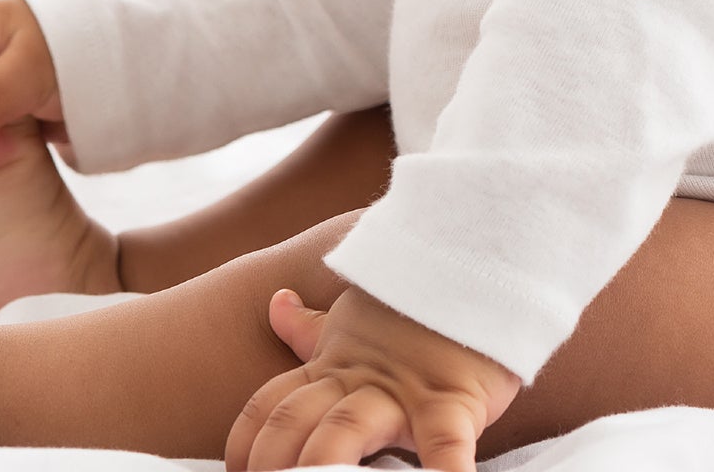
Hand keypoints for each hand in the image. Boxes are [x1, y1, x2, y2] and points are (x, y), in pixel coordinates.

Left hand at [225, 283, 521, 471]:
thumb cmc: (415, 302)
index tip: (237, 471)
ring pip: (347, 429)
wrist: (476, 263)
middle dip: (273, 461)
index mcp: (331, 365)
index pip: (269, 405)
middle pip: (294, 421)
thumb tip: (275, 303)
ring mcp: (402, 391)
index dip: (245, 443)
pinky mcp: (453, 400)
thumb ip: (311, 327)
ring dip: (324, 463)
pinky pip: (444, 442)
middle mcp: (357, 381)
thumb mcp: (355, 314)